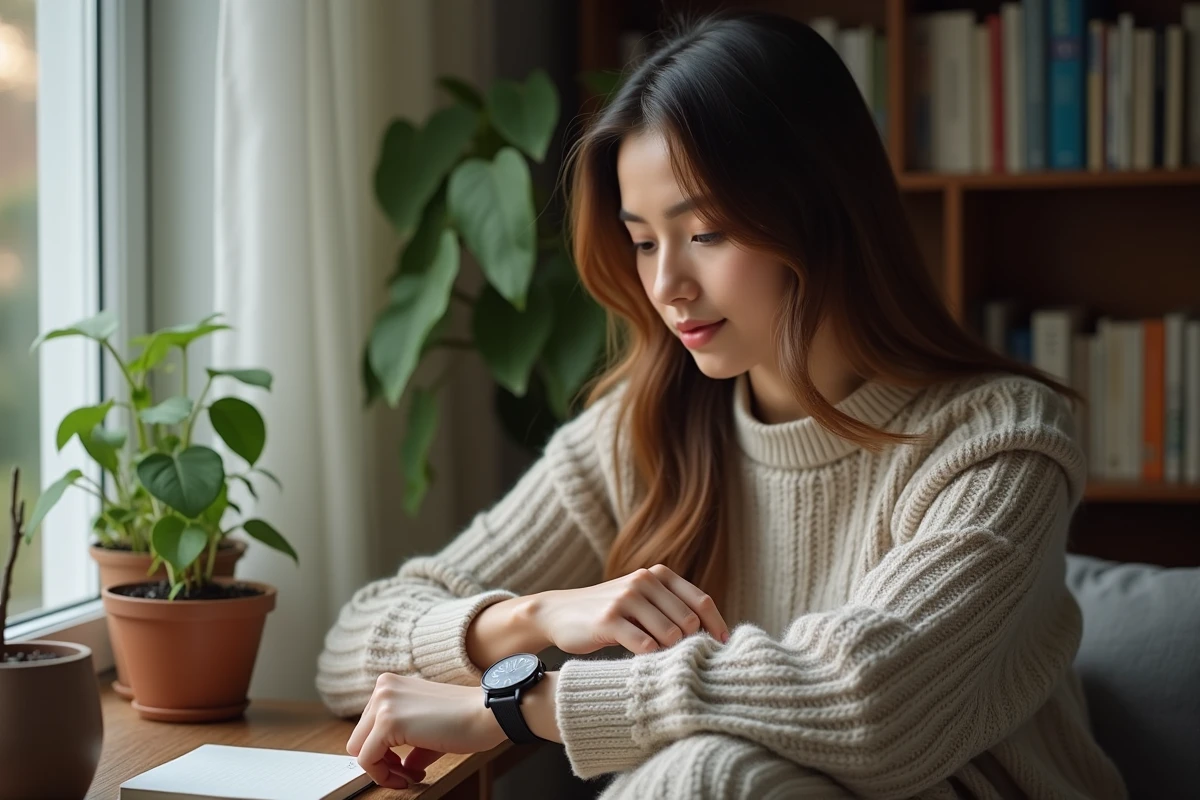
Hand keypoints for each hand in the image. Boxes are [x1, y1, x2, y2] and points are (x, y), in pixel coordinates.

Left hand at [346, 672, 505, 789]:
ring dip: (383, 770)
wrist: (487, 713)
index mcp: (391, 685)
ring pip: (359, 750)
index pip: (368, 728)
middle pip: (359, 739)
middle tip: (410, 774)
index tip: (407, 767)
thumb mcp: (428, 728)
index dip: (385, 754)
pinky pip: (367, 760)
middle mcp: (382, 688)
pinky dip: (384, 776)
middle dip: (382, 762)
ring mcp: (383, 703)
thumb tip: (401, 766)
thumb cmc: (467, 718)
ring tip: (412, 775)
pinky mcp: (388, 722)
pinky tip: (410, 776)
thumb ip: (409, 744)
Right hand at [530, 563, 729, 655]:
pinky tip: (642, 663)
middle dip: (689, 645)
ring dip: (669, 653)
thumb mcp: (642, 601)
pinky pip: (645, 646)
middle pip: (689, 622)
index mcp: (657, 574)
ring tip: (659, 662)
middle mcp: (644, 581)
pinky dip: (649, 659)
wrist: (558, 613)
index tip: (723, 650)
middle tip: (682, 662)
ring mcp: (626, 598)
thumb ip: (672, 609)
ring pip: (670, 635)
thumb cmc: (609, 614)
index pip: (702, 602)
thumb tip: (714, 637)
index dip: (717, 628)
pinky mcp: (609, 619)